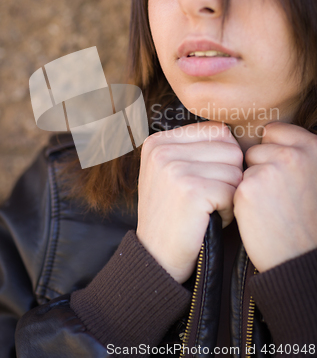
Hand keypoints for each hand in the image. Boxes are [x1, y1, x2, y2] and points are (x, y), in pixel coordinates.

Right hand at [137, 121, 242, 282]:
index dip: (224, 158)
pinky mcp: (190, 191)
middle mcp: (163, 150)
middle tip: (208, 198)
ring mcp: (174, 169)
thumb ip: (193, 148)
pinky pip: (233, 192)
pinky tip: (209, 219)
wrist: (156, 258)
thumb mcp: (169, 173)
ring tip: (207, 209)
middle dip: (229, 177)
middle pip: (230, 149)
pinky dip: (228, 211)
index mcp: (158, 141)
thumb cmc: (171, 214)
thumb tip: (231, 133)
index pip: (218, 131)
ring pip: (235, 171)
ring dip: (230, 195)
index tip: (206, 179)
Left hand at [234, 122, 316, 271]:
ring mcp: (269, 170)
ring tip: (270, 206)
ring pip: (242, 167)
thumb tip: (269, 138)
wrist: (302, 259)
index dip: (271, 151)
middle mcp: (292, 155)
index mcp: (312, 148)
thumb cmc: (310, 219)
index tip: (279, 171)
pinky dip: (241, 199)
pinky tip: (259, 215)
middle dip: (259, 167)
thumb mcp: (315, 176)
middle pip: (255, 149)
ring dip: (250, 183)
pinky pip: (234, 184)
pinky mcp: (248, 189)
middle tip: (278, 195)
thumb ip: (298, 154)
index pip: (274, 131)